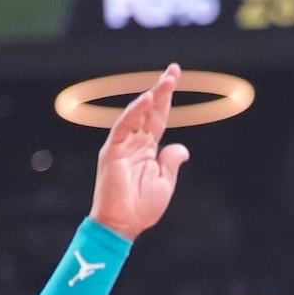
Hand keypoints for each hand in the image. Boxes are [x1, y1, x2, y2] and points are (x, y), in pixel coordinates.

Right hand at [89, 64, 190, 240]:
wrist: (123, 224)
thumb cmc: (142, 207)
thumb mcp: (165, 181)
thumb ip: (171, 161)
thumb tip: (181, 147)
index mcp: (148, 149)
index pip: (158, 118)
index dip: (166, 99)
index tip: (174, 79)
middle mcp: (134, 142)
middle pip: (149, 110)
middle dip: (162, 90)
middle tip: (174, 70)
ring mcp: (122, 144)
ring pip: (137, 114)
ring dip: (151, 96)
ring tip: (166, 81)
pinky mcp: (112, 150)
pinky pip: (123, 126)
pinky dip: (134, 112)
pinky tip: (147, 100)